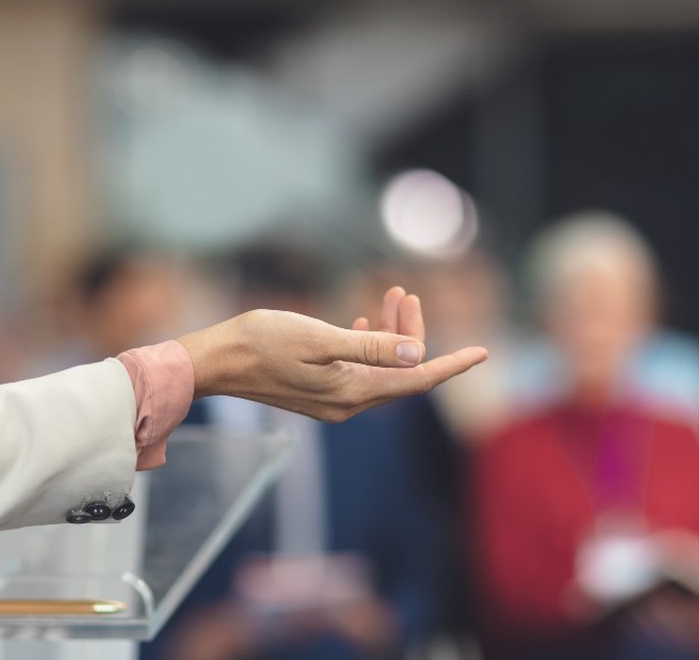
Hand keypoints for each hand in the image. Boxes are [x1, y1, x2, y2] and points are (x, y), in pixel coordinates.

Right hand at [177, 287, 487, 421]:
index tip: (484, 351)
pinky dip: (369, 343)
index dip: (451, 365)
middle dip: (412, 333)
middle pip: (400, 372)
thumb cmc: (262, 343)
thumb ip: (370, 348)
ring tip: (390, 295)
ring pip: (380, 368)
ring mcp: (332, 399)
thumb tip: (417, 356)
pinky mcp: (317, 390)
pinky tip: (365, 320)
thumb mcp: (320, 339)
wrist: (215, 361)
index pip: (416, 381)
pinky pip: (359, 370)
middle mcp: (347, 404)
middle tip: (407, 293)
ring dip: (390, 333)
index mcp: (352, 394)